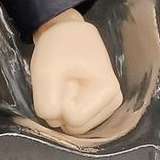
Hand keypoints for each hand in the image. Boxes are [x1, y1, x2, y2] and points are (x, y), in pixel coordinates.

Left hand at [29, 10, 123, 134]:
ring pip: (75, 127)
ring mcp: (108, 106)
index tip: (61, 80)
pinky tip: (70, 89)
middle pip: (75, 127)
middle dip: (61, 108)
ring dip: (62, 108)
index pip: (73, 120)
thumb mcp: (45, 72)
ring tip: (66, 84)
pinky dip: (67, 108)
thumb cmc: (58, 49)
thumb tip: (54, 122)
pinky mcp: (100, 108)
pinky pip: (76, 122)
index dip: (59, 102)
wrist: (67, 32)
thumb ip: (46, 103)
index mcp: (108, 92)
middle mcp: (114, 103)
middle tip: (62, 83)